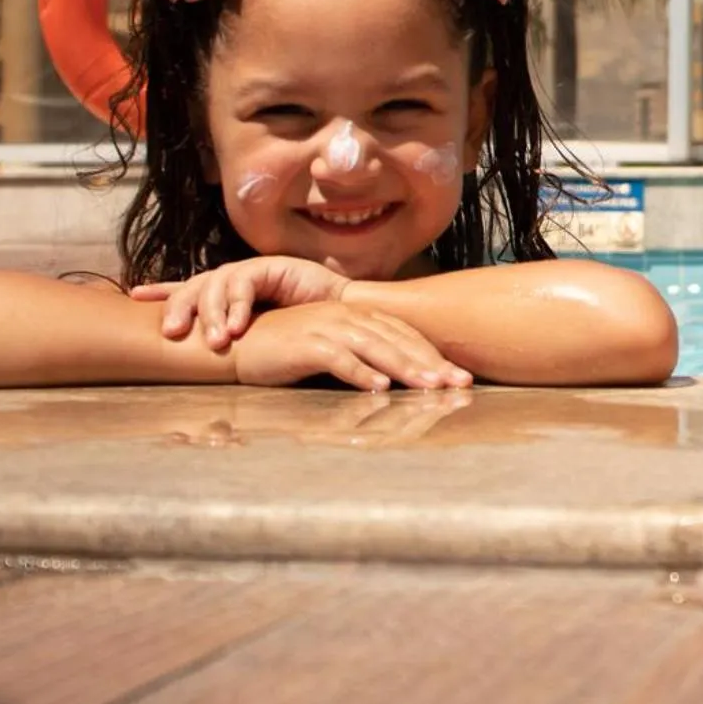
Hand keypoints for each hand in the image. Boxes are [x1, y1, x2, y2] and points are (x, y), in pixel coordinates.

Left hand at [132, 256, 349, 350]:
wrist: (344, 315)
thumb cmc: (301, 330)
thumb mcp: (257, 337)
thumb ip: (231, 340)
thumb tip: (195, 362)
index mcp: (226, 295)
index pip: (188, 289)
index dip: (162, 290)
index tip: (134, 295)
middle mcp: (234, 279)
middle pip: (194, 286)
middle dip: (179, 308)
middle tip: (170, 334)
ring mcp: (251, 270)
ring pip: (215, 283)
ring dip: (211, 313)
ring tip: (214, 341)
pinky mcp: (270, 266)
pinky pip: (244, 282)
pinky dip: (238, 305)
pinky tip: (236, 327)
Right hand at [228, 303, 471, 393]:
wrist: (243, 343)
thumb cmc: (290, 349)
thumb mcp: (333, 346)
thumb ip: (364, 353)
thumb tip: (401, 376)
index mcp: (357, 315)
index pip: (404, 334)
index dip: (433, 354)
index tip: (459, 376)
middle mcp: (346, 316)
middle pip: (398, 340)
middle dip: (431, 363)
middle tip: (459, 384)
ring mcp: (326, 328)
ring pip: (375, 347)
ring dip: (405, 368)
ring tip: (430, 387)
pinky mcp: (305, 345)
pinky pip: (338, 359)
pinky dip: (360, 373)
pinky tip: (379, 388)